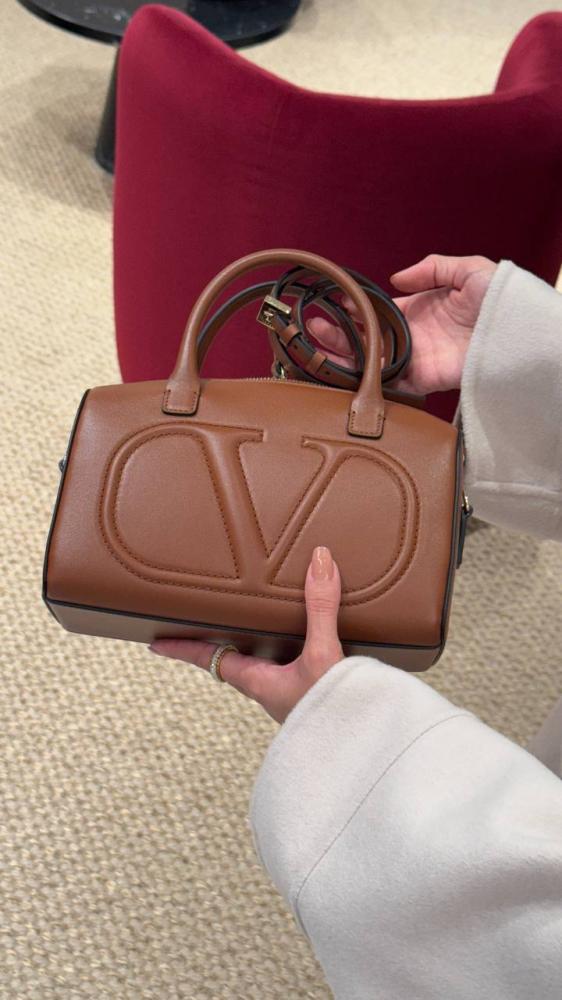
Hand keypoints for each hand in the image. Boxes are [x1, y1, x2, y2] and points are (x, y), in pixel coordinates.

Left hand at [149, 547, 343, 724]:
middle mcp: (270, 690)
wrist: (365, 755)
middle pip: (232, 662)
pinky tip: (306, 642)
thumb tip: (319, 559)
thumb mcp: (324, 655)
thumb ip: (320, 607)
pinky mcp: (316, 698)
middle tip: (203, 625)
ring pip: (262, 666)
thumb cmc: (335, 714)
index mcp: (259, 681)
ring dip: (253, 648)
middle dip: (216, 644)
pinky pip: (292, 670)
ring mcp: (293, 697)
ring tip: (251, 625)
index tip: (155, 644)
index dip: (183, 650)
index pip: (209, 660)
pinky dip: (288, 652)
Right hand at [307, 254, 497, 394]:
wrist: (514, 331)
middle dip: (338, 332)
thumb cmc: (498, 299)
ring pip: (369, 360)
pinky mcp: (421, 379)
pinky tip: (339, 371)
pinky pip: (388, 383)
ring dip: (341, 355)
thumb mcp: (467, 270)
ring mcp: (414, 359)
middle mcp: (411, 336)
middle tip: (311, 326)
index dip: (355, 307)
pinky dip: (364, 380)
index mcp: (419, 310)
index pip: (378, 311)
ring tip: (314, 347)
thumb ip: (431, 269)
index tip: (334, 301)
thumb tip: (395, 280)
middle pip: (366, 337)